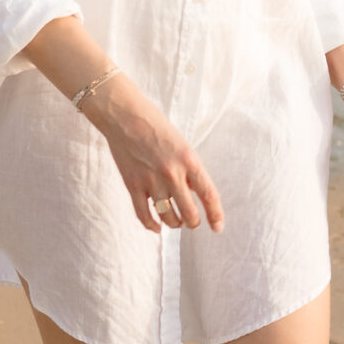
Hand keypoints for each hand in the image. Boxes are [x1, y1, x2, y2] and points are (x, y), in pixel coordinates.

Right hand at [86, 76, 223, 231]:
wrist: (125, 116)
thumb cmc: (156, 127)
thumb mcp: (182, 145)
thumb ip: (189, 169)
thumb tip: (195, 194)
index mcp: (189, 160)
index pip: (209, 194)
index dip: (215, 215)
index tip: (217, 227)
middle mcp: (172, 173)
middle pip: (189, 213)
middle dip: (193, 222)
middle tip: (191, 222)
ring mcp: (151, 181)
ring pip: (168, 217)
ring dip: (174, 224)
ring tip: (175, 221)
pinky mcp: (132, 185)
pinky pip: (144, 215)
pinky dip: (151, 225)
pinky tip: (156, 227)